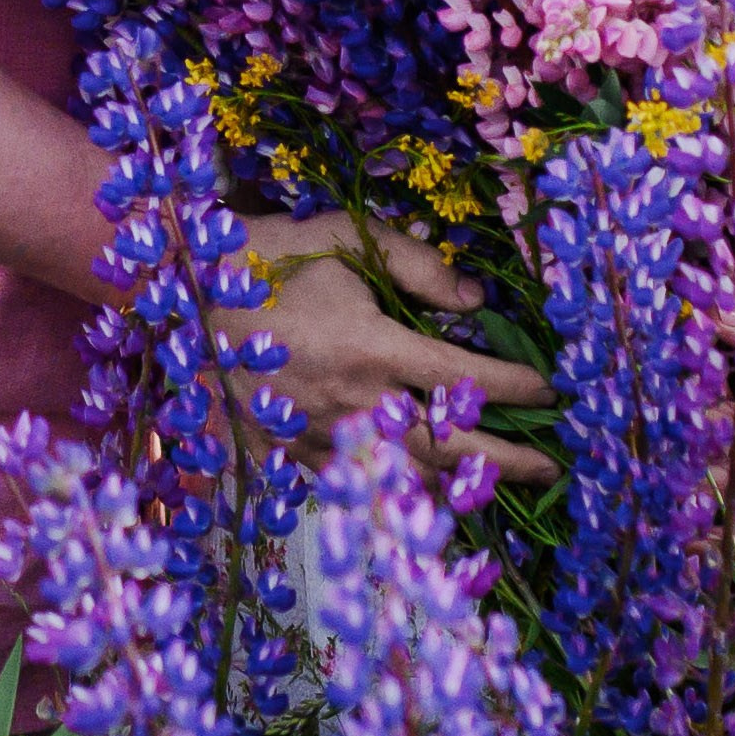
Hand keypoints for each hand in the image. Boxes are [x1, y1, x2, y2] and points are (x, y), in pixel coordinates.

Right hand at [235, 210, 553, 479]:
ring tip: (499, 490)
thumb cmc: (270, 258)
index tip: (550, 392)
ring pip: (405, 476)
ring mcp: (321, 436)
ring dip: (458, 487)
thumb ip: (417, 265)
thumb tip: (475, 297)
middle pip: (450, 444)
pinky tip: (422, 497)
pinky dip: (395, 494)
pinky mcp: (290, 454)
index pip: (465, 377)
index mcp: (372, 348)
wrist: (184, 294)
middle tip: (550, 465)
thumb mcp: (345, 238)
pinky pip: (355, 484)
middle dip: (507, 458)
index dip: (516, 387)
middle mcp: (354, 403)